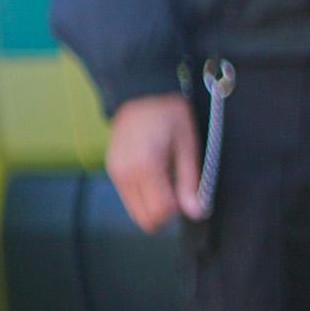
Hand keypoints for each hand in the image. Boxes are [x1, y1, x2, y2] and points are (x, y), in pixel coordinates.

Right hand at [105, 93, 203, 232]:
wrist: (141, 92)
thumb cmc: (170, 114)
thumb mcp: (188, 144)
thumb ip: (190, 181)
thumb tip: (197, 211)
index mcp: (145, 166)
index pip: (161, 211)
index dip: (180, 210)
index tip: (190, 195)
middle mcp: (125, 174)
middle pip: (145, 218)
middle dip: (167, 214)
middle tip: (181, 191)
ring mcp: (115, 174)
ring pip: (136, 211)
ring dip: (155, 206)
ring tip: (170, 179)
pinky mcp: (112, 171)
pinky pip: (129, 198)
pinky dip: (145, 196)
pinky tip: (157, 175)